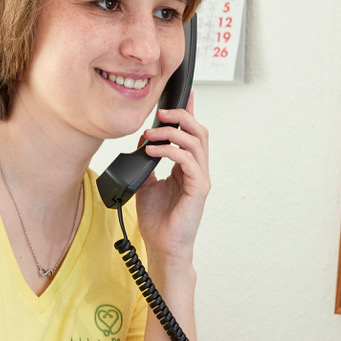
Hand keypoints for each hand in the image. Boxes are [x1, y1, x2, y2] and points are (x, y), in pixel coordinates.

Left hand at [134, 93, 208, 265]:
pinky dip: (170, 151)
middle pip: (199, 131)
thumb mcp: (146, 184)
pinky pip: (188, 161)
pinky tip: (152, 151)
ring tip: (150, 135)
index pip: (192, 133)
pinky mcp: (198, 189)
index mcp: (187, 167)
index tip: (183, 93)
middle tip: (160, 113)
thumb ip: (146, 163)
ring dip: (172, 133)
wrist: (162, 247)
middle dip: (181, 116)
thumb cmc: (157, 220)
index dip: (189, 111)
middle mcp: (197, 170)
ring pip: (196, 142)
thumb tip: (141, 143)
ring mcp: (200, 179)